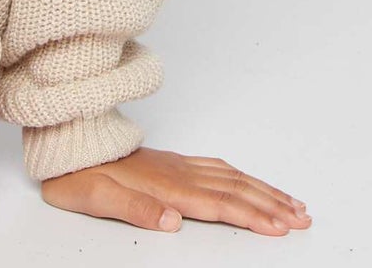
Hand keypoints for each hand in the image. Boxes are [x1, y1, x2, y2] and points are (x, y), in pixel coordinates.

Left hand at [40, 145, 311, 234]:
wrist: (67, 144)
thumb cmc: (79, 176)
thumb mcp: (98, 199)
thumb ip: (136, 209)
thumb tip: (173, 221)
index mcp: (167, 187)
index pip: (220, 205)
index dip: (253, 216)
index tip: (283, 227)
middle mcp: (178, 173)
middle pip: (235, 189)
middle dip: (272, 204)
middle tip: (304, 217)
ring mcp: (176, 165)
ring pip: (231, 177)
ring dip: (263, 189)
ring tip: (291, 201)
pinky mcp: (171, 162)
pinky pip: (216, 167)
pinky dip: (241, 176)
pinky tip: (248, 180)